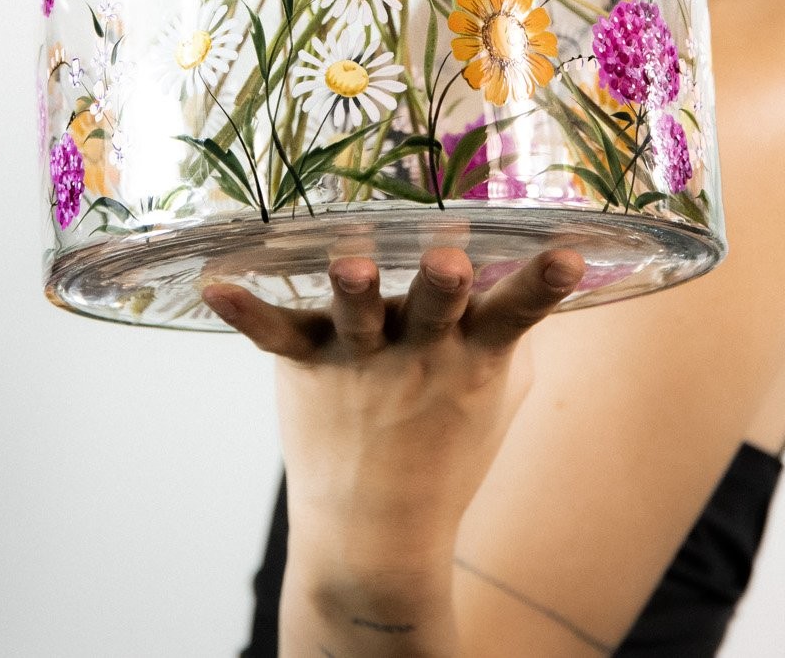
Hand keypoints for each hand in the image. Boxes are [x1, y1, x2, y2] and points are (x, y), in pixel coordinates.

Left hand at [202, 244, 584, 567]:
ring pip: (358, 314)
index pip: (517, 312)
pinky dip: (245, 312)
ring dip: (354, 288)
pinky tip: (216, 284)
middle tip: (448, 263)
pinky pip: (274, 333)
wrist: (377, 530)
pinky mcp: (308, 366)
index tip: (568, 255)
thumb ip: (510, 330)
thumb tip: (533, 260)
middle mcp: (419, 351)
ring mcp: (360, 359)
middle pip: (434, 307)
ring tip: (350, 264)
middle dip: (442, 284)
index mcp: (473, 355)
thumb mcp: (497, 394)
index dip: (544, 283)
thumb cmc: (446, 447)